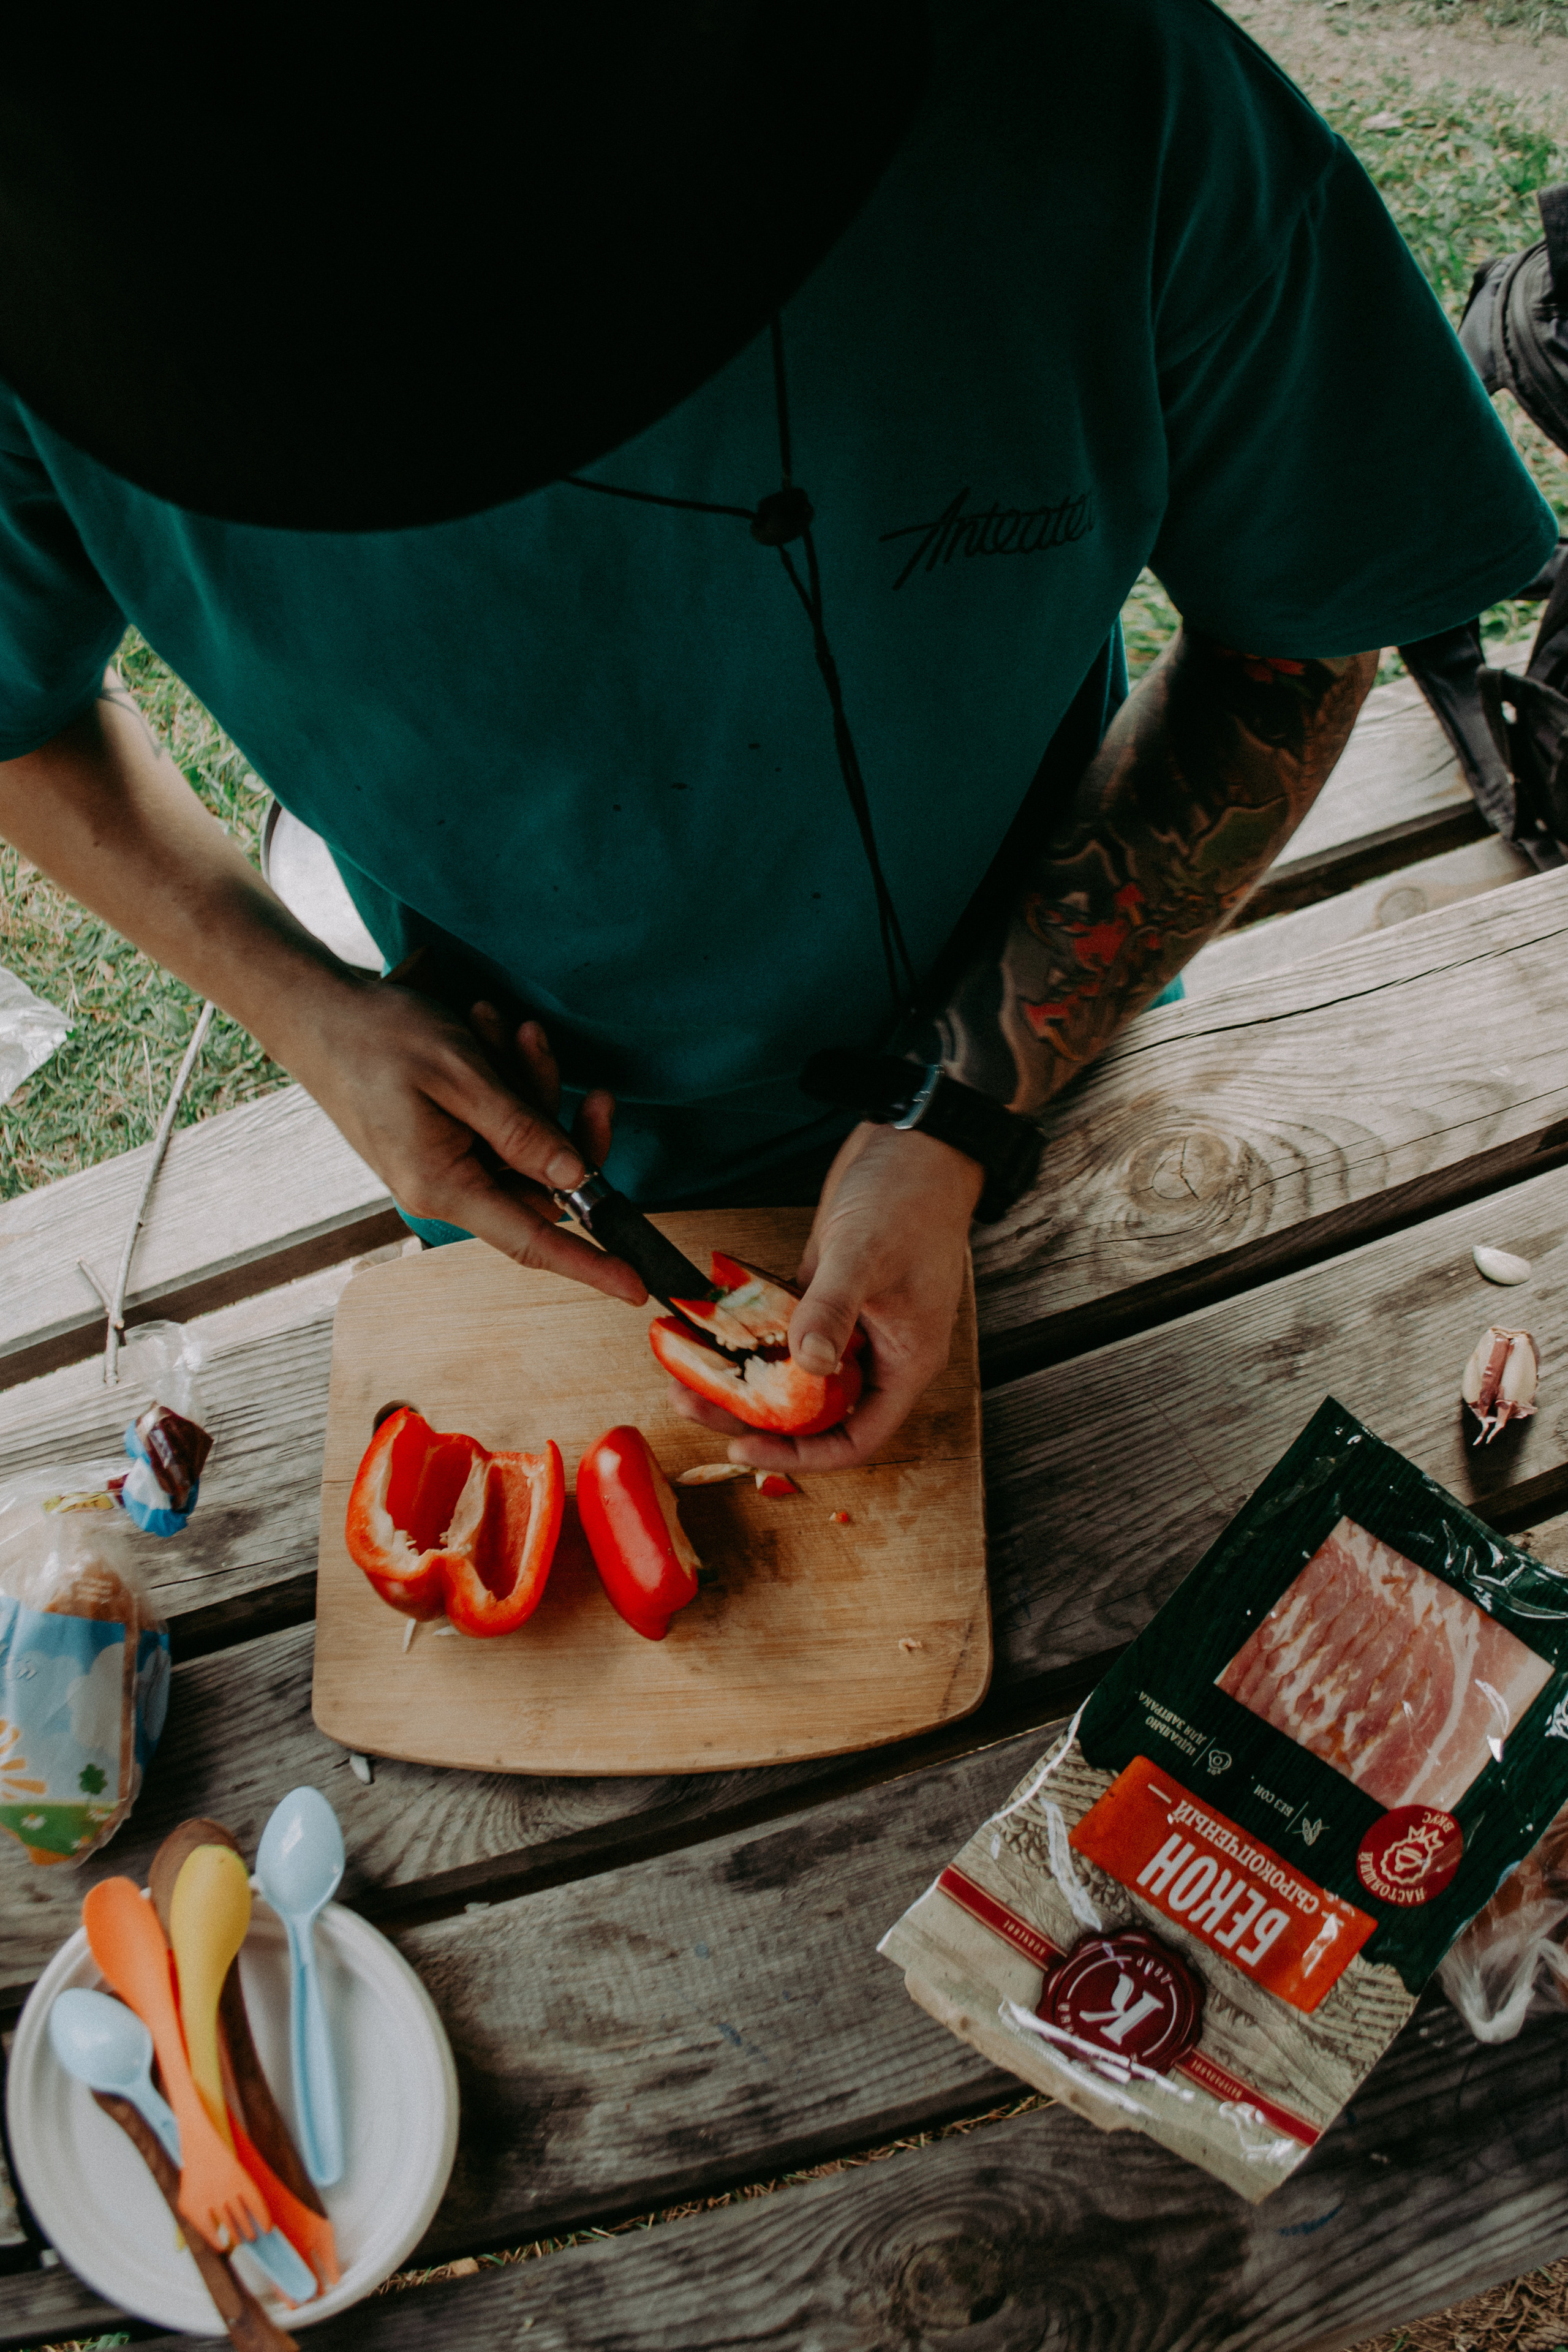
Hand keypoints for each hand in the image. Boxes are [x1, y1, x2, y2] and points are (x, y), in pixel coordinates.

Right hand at [276, 974, 646, 1303]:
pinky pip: (501, 1126)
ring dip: (527, 1083)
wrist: (317, 1012)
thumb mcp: (462, 1076)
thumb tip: (578, 1181)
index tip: (636, 1288)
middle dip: (559, 1115)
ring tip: (497, 1025)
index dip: (590, 1265)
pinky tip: (484, 1032)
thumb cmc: (380, 1038)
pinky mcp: (444, 1141)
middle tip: (546, 1050)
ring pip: (526, 1146)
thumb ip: (523, 1132)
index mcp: (444, 1186)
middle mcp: (446, 1187)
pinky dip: (506, 1080)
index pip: (532, 1240)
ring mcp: (445, 1165)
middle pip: (542, 1180)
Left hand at [669, 1121, 981, 1468]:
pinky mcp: (827, 1291)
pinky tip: (710, 1329)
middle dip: (753, 1416)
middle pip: (813, 1412)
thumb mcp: (866, 1254)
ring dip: (743, 1377)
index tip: (745, 1451)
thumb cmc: (911, 1195)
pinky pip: (784, 1329)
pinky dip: (750, 1333)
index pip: (854, 1437)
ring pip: (793, 1373)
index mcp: (905, 1360)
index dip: (800, 1455)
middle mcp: (879, 1351)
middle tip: (696, 1403)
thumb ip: (833, 1309)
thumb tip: (806, 1365)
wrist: (914, 1139)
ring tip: (689, 1372)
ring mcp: (851, 1322)